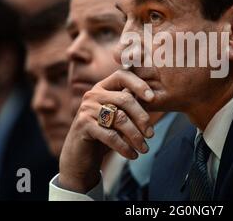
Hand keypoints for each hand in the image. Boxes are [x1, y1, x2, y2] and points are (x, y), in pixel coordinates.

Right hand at [58, 70, 154, 192]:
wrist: (79, 156)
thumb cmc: (103, 134)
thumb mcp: (117, 117)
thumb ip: (130, 105)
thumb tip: (153, 98)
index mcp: (102, 87)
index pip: (122, 76)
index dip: (139, 84)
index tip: (153, 98)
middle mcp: (93, 94)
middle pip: (125, 99)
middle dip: (142, 118)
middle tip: (151, 134)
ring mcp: (86, 109)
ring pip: (120, 119)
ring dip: (136, 136)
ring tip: (144, 148)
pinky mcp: (83, 125)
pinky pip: (111, 135)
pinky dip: (125, 147)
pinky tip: (133, 155)